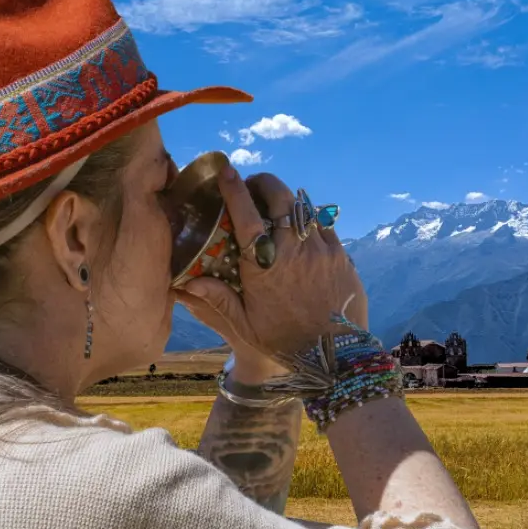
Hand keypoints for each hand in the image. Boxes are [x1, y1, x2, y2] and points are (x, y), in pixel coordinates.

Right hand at [174, 167, 367, 385]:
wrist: (337, 357)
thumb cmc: (285, 342)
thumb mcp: (245, 325)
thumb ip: (217, 299)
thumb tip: (185, 283)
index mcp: (264, 266)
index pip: (246, 215)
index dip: (234, 189)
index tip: (225, 171)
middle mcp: (294, 250)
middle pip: (280, 197)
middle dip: (264, 183)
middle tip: (253, 185)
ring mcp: (322, 250)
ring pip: (304, 206)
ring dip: (288, 199)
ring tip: (277, 204)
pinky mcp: (342, 256)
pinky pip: (325, 224)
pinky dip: (310, 218)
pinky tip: (303, 228)